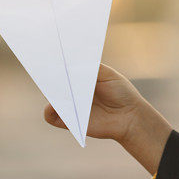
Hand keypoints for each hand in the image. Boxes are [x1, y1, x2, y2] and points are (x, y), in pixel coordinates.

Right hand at [43, 62, 172, 174]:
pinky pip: (53, 117)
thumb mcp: (108, 75)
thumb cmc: (122, 93)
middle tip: (48, 68)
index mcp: (83, 79)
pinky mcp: (70, 122)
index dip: (59, 64)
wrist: (130, 117)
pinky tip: (53, 105)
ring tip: (52, 86)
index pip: (66, 70)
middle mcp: (75, 92)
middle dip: (52, 76)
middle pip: (57, 83)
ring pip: (53, 99)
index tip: (53, 56)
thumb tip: (71, 64)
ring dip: (50, 92)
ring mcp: (72, 106)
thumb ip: (91, 68)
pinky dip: (49, 111)